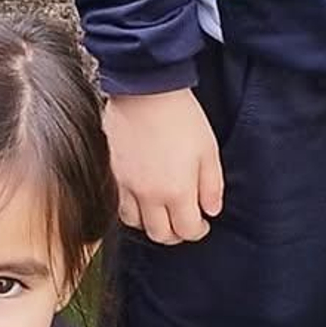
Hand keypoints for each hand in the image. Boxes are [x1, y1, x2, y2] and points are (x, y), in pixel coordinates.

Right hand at [104, 89, 222, 242]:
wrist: (145, 91)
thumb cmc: (180, 117)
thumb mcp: (209, 151)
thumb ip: (211, 186)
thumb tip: (211, 210)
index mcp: (176, 191)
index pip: (187, 231)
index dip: (198, 231)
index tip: (202, 222)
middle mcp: (148, 195)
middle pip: (160, 235)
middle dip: (175, 233)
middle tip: (184, 221)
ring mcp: (127, 185)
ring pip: (136, 224)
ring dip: (151, 223)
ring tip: (162, 210)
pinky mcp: (114, 173)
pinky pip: (120, 205)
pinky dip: (133, 209)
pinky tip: (143, 197)